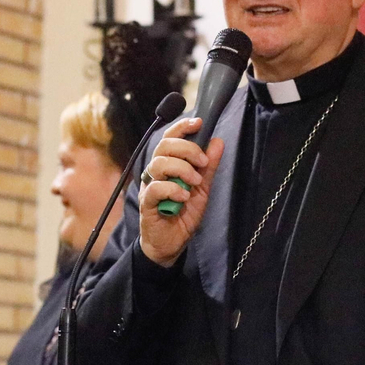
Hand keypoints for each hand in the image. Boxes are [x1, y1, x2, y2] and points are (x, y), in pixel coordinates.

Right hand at [137, 117, 223, 266]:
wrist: (171, 243)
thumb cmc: (183, 213)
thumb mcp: (202, 189)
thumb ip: (208, 167)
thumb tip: (217, 142)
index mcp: (168, 164)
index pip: (169, 138)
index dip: (181, 127)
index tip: (198, 122)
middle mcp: (155, 172)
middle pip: (164, 146)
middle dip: (187, 149)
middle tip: (202, 163)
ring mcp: (149, 186)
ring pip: (159, 164)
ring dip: (182, 169)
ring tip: (194, 183)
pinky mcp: (147, 203)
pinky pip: (156, 187)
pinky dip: (173, 189)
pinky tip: (184, 197)